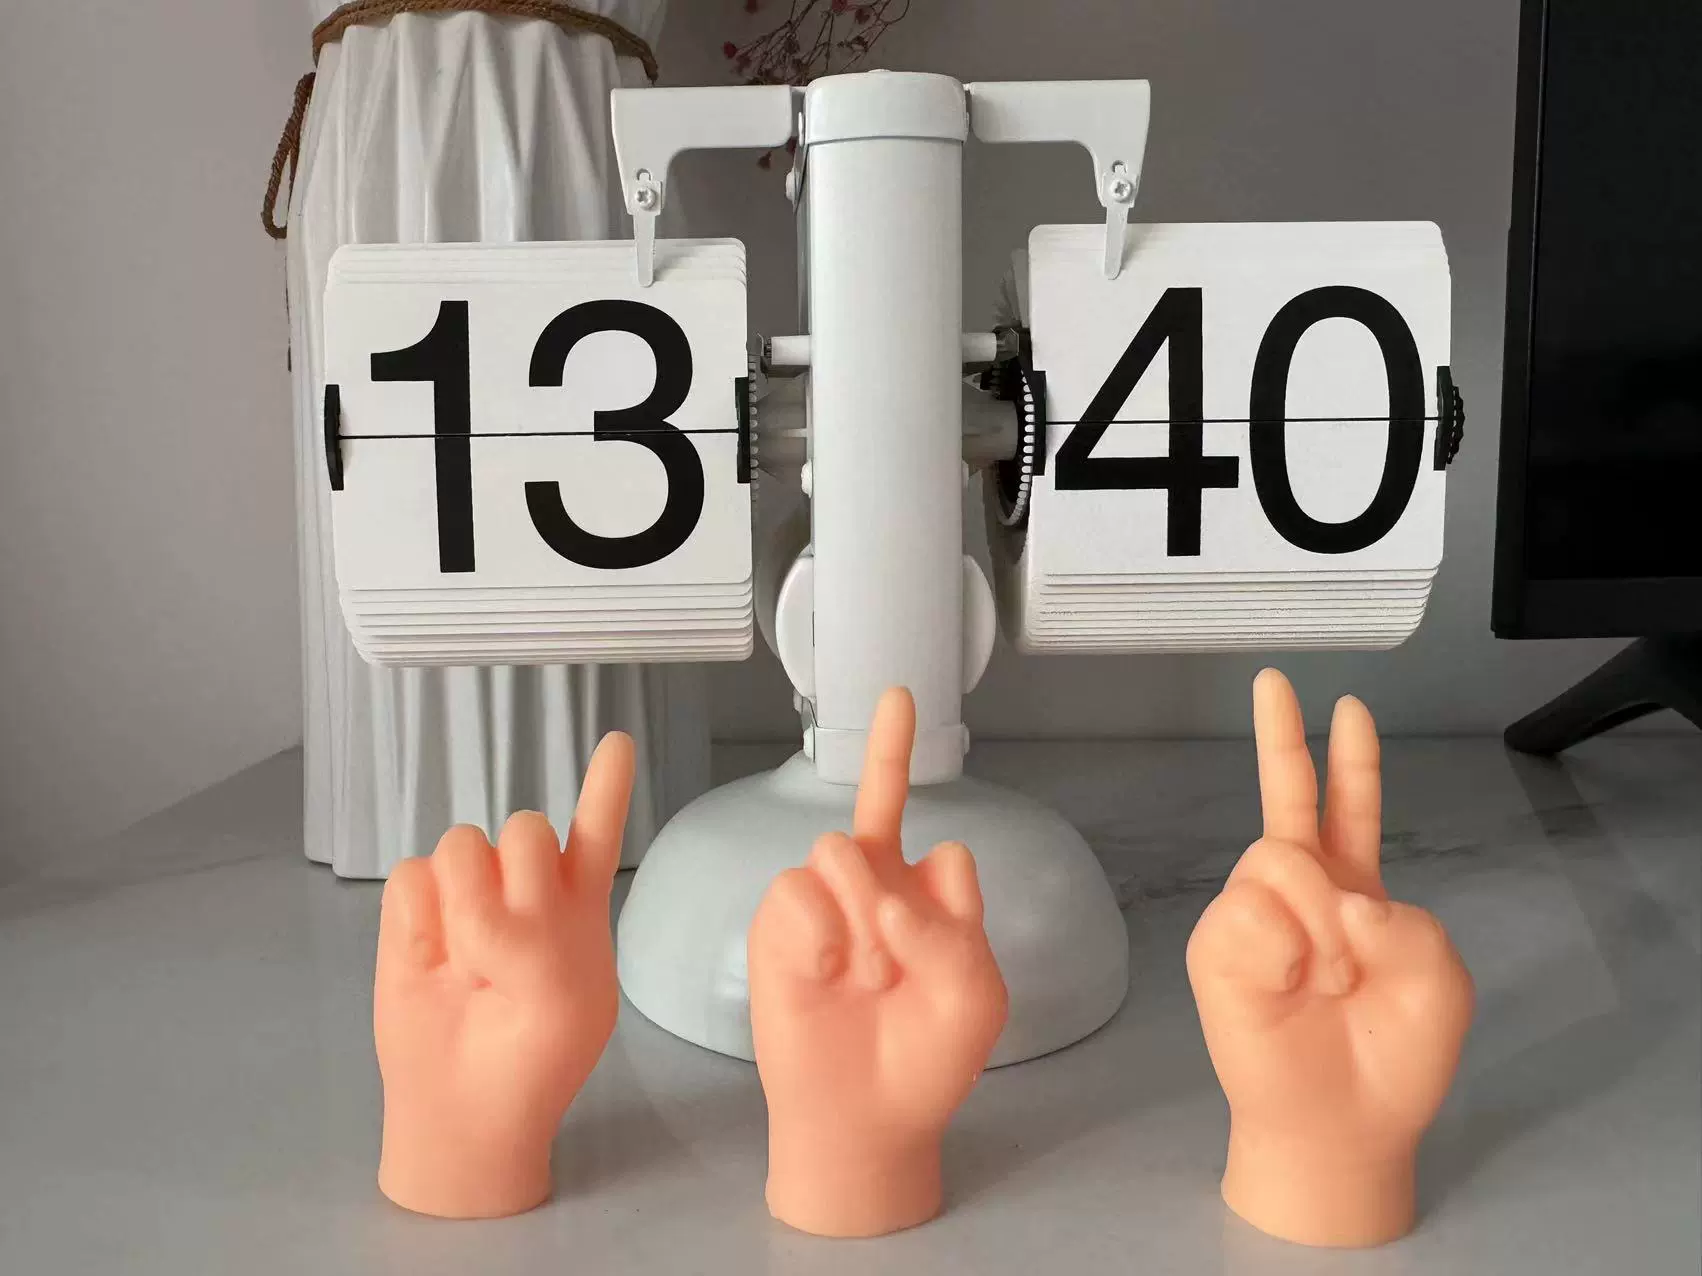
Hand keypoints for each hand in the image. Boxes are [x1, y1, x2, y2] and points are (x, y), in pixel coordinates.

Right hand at [372, 732, 634, 1217]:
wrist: (464, 1106)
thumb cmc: (533, 1057)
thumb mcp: (568, 998)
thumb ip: (535, 936)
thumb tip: (485, 905)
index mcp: (578, 902)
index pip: (596, 828)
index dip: (606, 782)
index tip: (619, 740)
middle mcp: (526, 885)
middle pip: (523, 826)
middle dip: (514, 878)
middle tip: (507, 951)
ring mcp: (467, 891)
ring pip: (465, 844)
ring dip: (465, 904)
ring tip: (471, 965)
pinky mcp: (413, 907)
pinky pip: (412, 876)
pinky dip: (419, 922)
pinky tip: (431, 960)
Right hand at [748, 688, 1008, 1236]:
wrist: (864, 1120)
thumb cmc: (927, 1060)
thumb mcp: (975, 997)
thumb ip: (950, 930)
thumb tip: (890, 884)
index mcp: (931, 900)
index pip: (948, 856)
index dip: (948, 888)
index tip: (939, 830)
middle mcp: (876, 889)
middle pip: (879, 825)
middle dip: (890, 897)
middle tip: (892, 968)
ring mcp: (825, 905)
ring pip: (832, 848)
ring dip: (854, 910)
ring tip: (859, 972)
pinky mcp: (779, 927)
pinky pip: (791, 888)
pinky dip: (815, 931)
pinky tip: (824, 973)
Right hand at [1187, 669, 1472, 1246]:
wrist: (1344, 1124)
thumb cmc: (1394, 1055)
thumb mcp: (1438, 982)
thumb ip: (1406, 923)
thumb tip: (1339, 902)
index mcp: (1356, 890)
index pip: (1352, 809)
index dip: (1353, 759)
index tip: (1350, 706)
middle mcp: (1300, 892)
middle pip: (1285, 797)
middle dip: (1279, 735)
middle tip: (1272, 681)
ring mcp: (1254, 915)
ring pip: (1276, 856)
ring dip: (1319, 915)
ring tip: (1331, 976)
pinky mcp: (1218, 947)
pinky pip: (1249, 910)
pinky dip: (1283, 944)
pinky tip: (1292, 983)